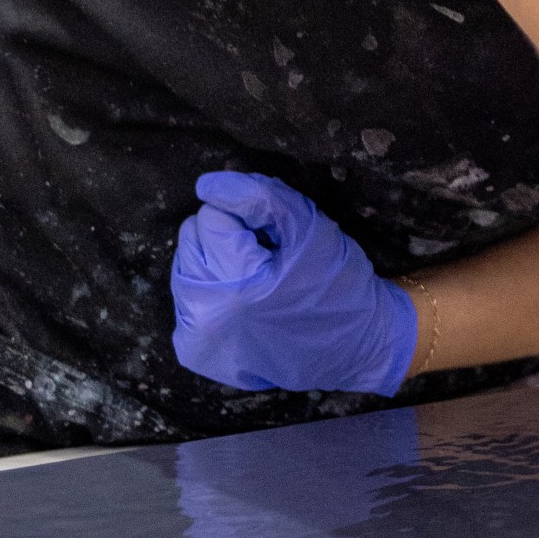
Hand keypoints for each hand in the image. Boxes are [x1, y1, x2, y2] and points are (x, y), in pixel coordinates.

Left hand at [171, 170, 418, 395]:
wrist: (354, 346)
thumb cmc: (338, 284)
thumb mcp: (311, 229)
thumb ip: (261, 198)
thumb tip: (209, 184)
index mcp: (238, 286)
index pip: (211, 217)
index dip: (245, 217)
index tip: (274, 237)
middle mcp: (208, 317)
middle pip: (191, 239)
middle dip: (226, 237)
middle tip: (265, 257)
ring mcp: (198, 340)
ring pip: (184, 267)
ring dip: (215, 261)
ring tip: (254, 278)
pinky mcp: (196, 353)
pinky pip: (184, 300)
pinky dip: (208, 291)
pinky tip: (239, 302)